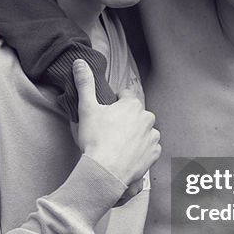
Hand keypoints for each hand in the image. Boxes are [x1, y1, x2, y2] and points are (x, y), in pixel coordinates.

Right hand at [72, 60, 160, 190]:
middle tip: (110, 130)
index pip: (126, 95)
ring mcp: (152, 137)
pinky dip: (142, 150)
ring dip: (136, 134)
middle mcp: (147, 118)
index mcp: (132, 105)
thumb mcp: (86, 108)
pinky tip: (129, 155)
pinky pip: (150, 148)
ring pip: (145, 130)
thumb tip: (80, 62)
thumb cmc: (96, 140)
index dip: (115, 101)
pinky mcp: (153, 154)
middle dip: (126, 118)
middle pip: (137, 113)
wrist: (105, 171)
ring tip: (119, 144)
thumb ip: (84, 83)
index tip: (107, 111)